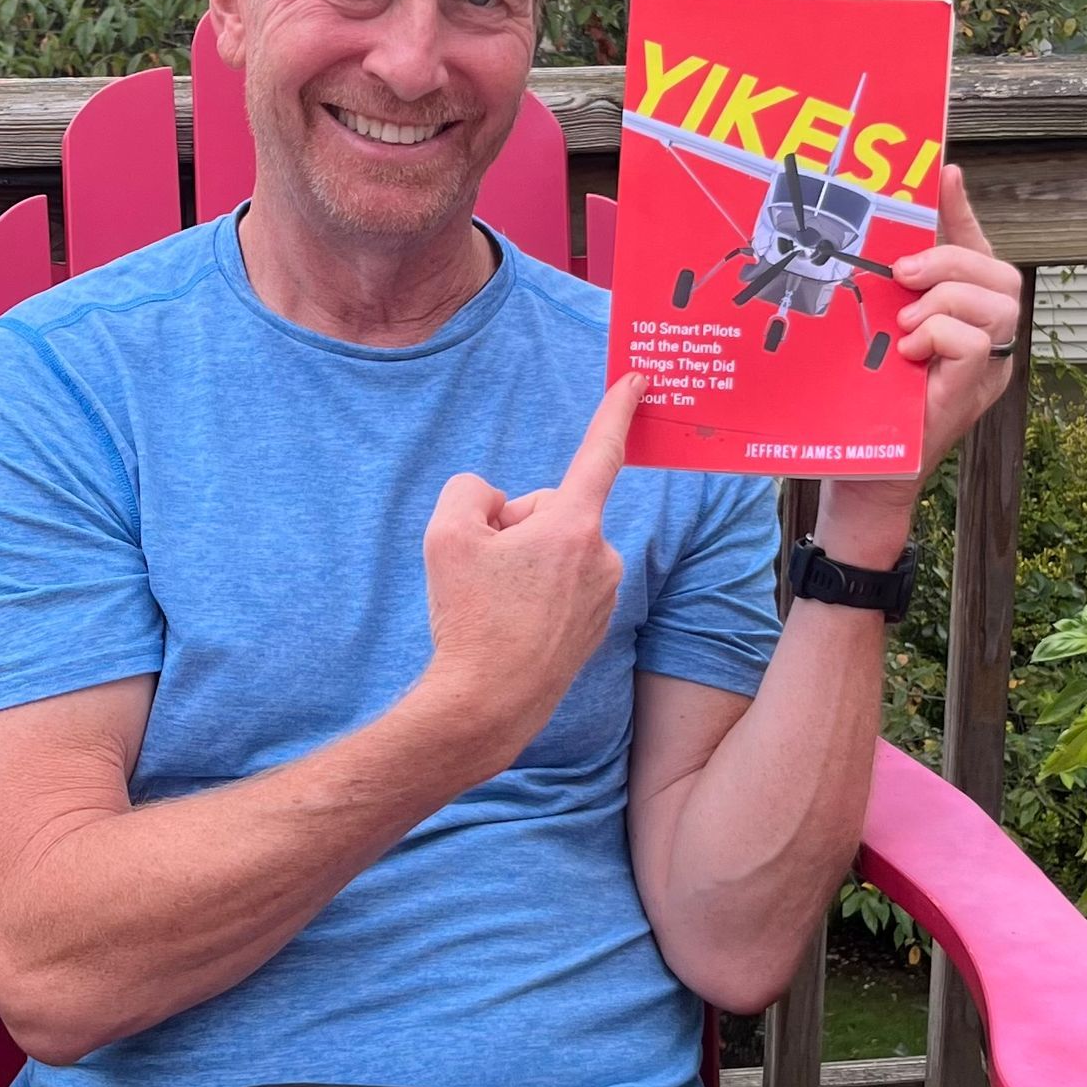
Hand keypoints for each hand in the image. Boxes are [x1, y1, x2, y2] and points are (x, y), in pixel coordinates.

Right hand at [419, 374, 643, 763]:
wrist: (486, 707)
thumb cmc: (469, 620)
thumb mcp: (447, 534)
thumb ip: (472, 491)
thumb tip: (500, 505)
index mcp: (573, 527)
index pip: (599, 453)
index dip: (616, 411)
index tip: (639, 379)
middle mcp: (602, 557)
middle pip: (548, 509)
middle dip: (514, 528)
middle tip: (485, 576)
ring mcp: (603, 594)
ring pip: (553, 549)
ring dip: (523, 563)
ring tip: (497, 607)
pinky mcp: (595, 625)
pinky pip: (559, 583)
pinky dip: (534, 592)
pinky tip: (511, 624)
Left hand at [819, 166, 1022, 560]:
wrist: (855, 468)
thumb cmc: (863, 395)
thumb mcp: (868, 327)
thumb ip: (882, 284)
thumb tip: (877, 228)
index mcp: (962, 312)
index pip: (977, 248)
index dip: (962, 209)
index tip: (944, 171)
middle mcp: (985, 336)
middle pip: (1001, 273)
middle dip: (949, 261)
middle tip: (901, 273)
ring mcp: (985, 367)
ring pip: (998, 302)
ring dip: (944, 299)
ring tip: (904, 321)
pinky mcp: (972, 392)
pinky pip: (978, 342)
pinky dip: (941, 335)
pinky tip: (909, 351)